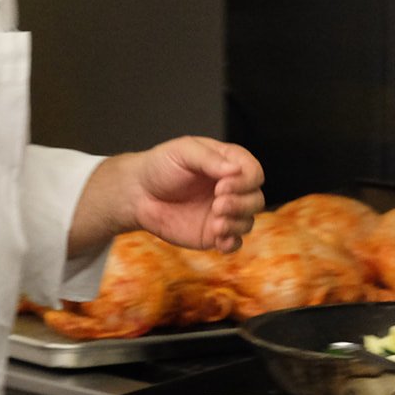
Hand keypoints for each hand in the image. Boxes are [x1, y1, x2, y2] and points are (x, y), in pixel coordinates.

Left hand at [71, 136, 264, 254]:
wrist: (138, 193)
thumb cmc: (160, 166)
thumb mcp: (183, 151)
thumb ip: (209, 159)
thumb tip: (235, 171)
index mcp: (228, 164)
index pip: (253, 173)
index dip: (245, 181)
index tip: (222, 186)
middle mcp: (231, 188)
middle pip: (256, 199)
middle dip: (241, 204)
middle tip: (217, 204)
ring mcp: (223, 212)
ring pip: (248, 221)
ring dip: (237, 223)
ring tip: (216, 223)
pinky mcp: (214, 234)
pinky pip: (234, 243)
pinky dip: (232, 243)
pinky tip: (219, 240)